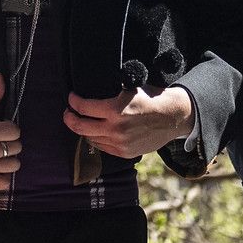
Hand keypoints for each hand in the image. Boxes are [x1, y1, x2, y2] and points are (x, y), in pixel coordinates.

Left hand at [62, 86, 194, 158]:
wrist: (173, 117)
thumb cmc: (151, 99)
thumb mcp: (129, 89)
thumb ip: (109, 95)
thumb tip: (88, 95)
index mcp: (115, 109)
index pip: (83, 107)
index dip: (73, 102)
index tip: (71, 98)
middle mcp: (115, 128)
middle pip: (80, 126)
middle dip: (70, 118)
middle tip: (68, 112)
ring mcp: (120, 143)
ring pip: (89, 138)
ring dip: (82, 129)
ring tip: (80, 122)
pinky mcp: (125, 153)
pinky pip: (102, 147)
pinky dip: (95, 139)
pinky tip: (94, 132)